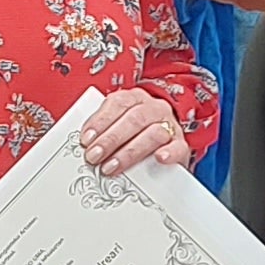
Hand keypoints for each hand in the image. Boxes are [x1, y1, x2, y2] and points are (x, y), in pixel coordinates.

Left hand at [74, 89, 191, 177]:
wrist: (165, 142)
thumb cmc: (134, 134)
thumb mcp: (117, 125)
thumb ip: (103, 130)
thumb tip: (84, 144)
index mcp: (135, 99)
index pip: (118, 103)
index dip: (101, 121)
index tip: (86, 139)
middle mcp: (154, 108)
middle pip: (134, 119)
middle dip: (111, 139)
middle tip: (94, 156)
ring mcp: (169, 125)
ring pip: (153, 133)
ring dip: (130, 151)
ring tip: (112, 166)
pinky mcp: (181, 144)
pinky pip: (178, 146)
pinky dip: (169, 152)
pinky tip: (159, 159)